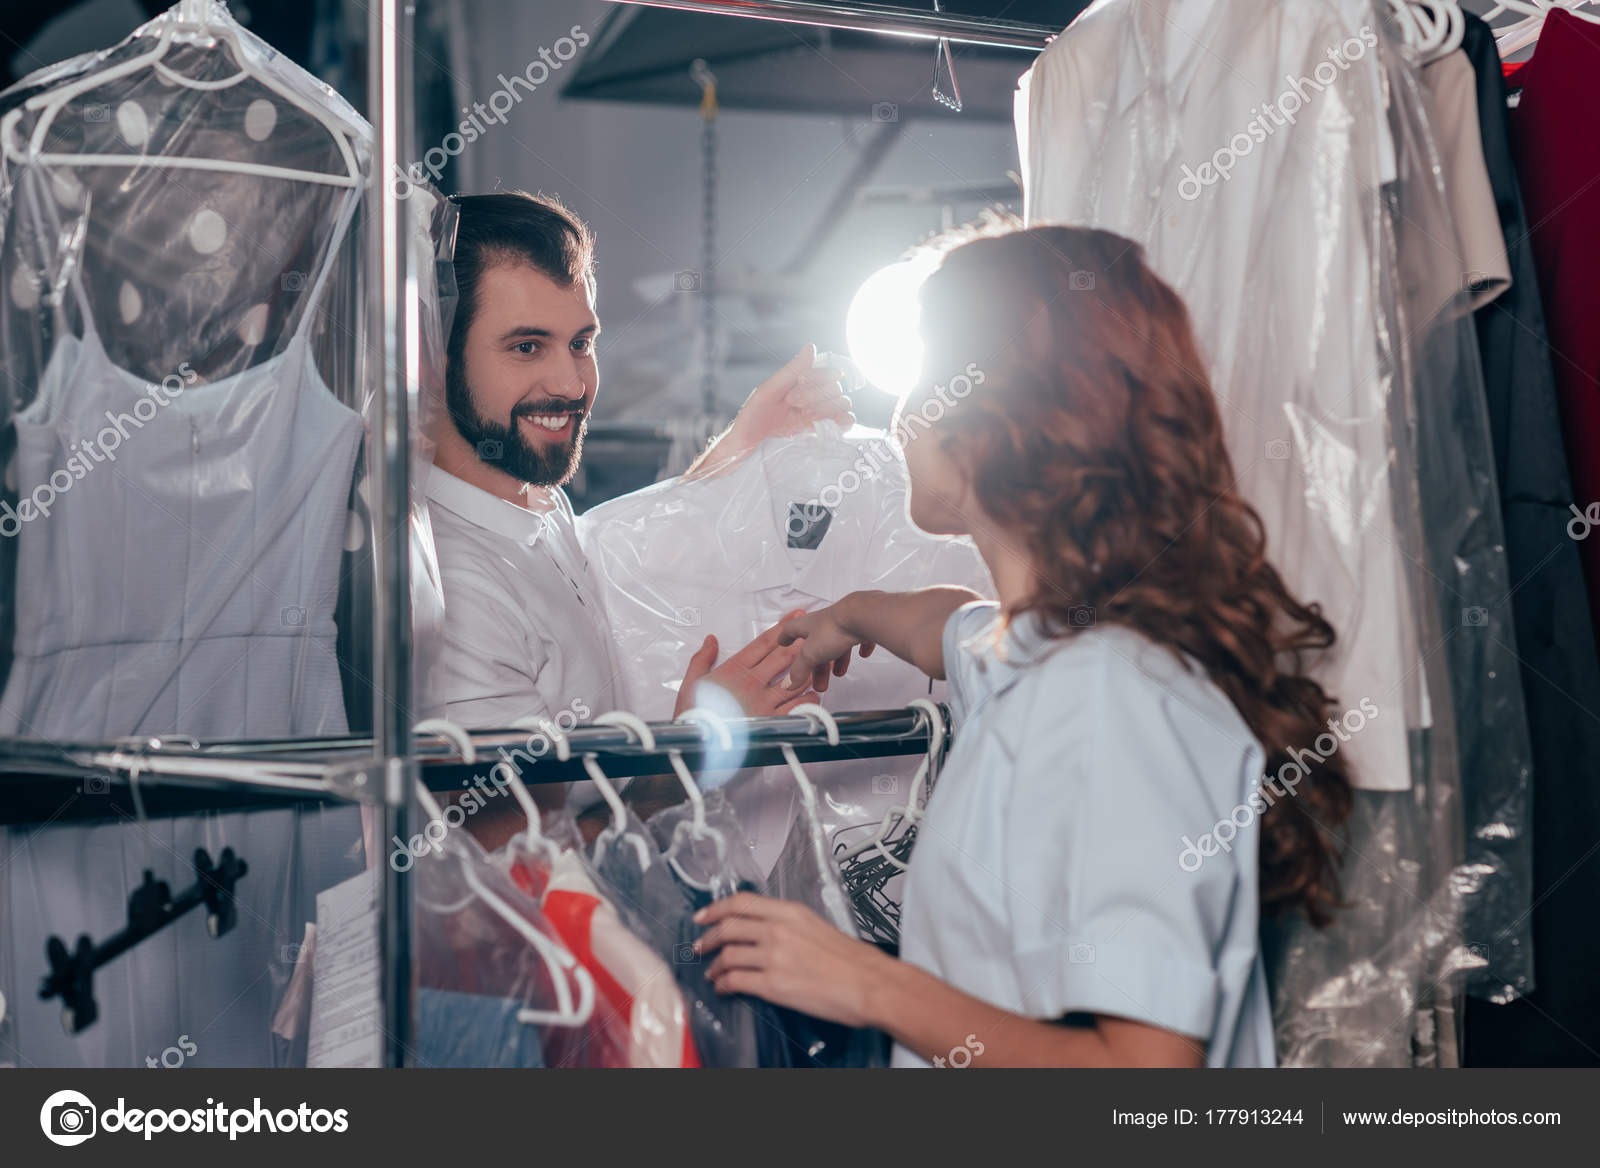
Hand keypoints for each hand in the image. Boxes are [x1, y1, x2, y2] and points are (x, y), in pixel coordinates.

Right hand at [673, 610, 820, 717]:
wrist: (696, 742)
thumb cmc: (695, 714)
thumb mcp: (692, 682)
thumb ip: (703, 659)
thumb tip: (711, 640)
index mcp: (736, 669)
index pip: (763, 643)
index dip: (782, 628)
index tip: (794, 616)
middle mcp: (753, 682)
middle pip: (783, 655)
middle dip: (801, 641)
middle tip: (814, 630)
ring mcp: (764, 701)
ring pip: (794, 678)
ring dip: (808, 667)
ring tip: (821, 658)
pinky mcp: (770, 720)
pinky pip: (795, 707)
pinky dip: (807, 699)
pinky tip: (815, 693)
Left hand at [684, 344, 852, 480]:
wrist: (746, 448)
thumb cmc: (752, 418)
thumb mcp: (768, 391)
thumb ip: (791, 371)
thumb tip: (811, 347)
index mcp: (800, 382)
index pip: (825, 372)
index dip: (815, 379)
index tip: (793, 392)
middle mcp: (812, 395)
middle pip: (835, 388)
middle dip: (816, 396)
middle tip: (793, 404)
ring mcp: (817, 413)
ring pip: (842, 403)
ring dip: (827, 408)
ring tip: (806, 415)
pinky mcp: (820, 430)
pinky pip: (843, 422)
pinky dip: (844, 421)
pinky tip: (835, 424)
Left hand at [693, 892, 887, 1027]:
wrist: (870, 984)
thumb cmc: (851, 960)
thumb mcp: (817, 925)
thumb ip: (788, 923)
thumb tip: (764, 928)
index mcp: (790, 912)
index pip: (741, 903)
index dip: (716, 909)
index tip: (703, 916)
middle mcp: (778, 930)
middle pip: (728, 927)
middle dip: (708, 938)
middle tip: (700, 946)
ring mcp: (775, 957)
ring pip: (728, 955)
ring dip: (715, 965)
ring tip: (713, 972)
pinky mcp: (774, 985)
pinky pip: (736, 981)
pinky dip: (724, 984)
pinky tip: (724, 987)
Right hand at [776, 598, 875, 693]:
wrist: (862, 617)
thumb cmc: (835, 628)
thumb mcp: (810, 654)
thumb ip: (800, 669)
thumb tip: (789, 682)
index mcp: (809, 625)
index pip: (792, 629)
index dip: (786, 636)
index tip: (783, 640)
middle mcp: (825, 622)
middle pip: (817, 644)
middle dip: (816, 663)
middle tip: (817, 678)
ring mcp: (844, 623)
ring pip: (838, 642)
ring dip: (837, 659)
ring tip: (838, 672)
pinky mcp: (862, 626)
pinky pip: (860, 637)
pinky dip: (860, 647)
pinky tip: (863, 653)